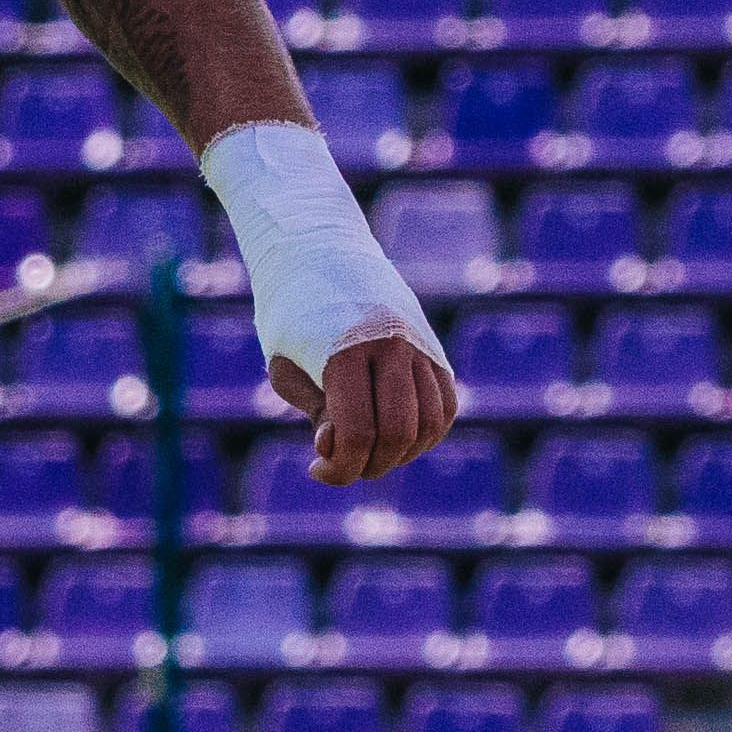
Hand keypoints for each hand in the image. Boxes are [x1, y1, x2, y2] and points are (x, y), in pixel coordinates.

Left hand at [268, 333, 459, 487]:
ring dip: (401, 454)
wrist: (321, 261)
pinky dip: (426, 434)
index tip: (316, 471)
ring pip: (430, 424)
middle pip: (399, 433)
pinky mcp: (435, 352)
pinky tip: (394, 439)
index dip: (340, 468)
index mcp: (347, 352)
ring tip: (367, 453)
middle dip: (370, 465)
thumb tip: (333, 451)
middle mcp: (392, 347)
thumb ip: (317, 413)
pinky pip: (445, 407)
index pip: (358, 432)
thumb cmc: (293, 322)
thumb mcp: (287, 369)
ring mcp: (420, 347)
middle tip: (343, 465)